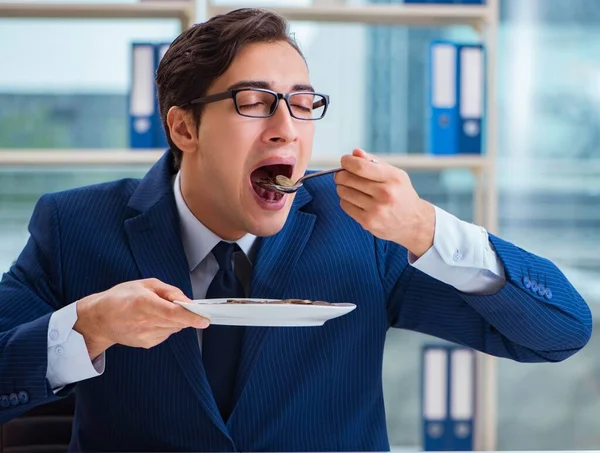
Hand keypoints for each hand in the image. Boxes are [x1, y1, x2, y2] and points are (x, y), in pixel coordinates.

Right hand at [74, 278, 208, 359]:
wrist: (99, 319)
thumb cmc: (121, 297)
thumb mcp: (146, 284)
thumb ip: (170, 291)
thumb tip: (188, 302)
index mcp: (143, 303)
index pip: (173, 313)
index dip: (191, 317)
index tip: (205, 320)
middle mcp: (144, 321)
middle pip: (177, 322)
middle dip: (186, 315)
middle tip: (183, 306)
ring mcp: (144, 335)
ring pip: (174, 329)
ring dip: (174, 320)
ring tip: (158, 311)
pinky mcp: (145, 344)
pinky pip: (166, 335)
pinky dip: (166, 327)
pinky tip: (152, 320)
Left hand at [335, 148, 435, 257]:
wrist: (413, 222)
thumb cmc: (401, 194)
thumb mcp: (394, 174)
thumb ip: (374, 162)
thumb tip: (355, 152)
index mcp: (392, 178)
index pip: (361, 167)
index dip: (347, 162)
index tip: (344, 160)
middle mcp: (385, 194)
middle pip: (348, 179)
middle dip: (341, 175)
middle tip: (341, 175)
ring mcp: (376, 209)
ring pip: (344, 192)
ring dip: (342, 187)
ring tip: (349, 187)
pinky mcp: (368, 222)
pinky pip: (345, 206)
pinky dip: (345, 200)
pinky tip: (354, 199)